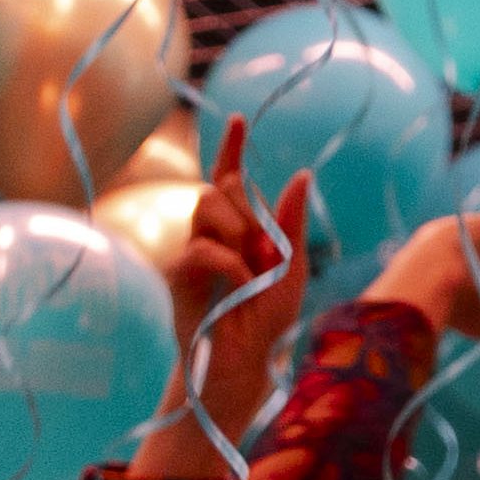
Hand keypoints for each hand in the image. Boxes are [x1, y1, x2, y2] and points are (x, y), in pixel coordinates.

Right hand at [164, 124, 315, 463]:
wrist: (244, 362)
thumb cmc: (268, 319)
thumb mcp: (292, 267)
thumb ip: (291, 223)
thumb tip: (302, 174)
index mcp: (239, 231)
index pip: (229, 179)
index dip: (231, 148)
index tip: (238, 118)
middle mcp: (210, 235)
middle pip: (219, 188)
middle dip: (248, 213)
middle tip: (264, 253)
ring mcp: (191, 253)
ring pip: (206, 207)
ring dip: (239, 232)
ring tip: (252, 269)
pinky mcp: (178, 276)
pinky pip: (201, 248)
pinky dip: (229, 263)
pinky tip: (240, 283)